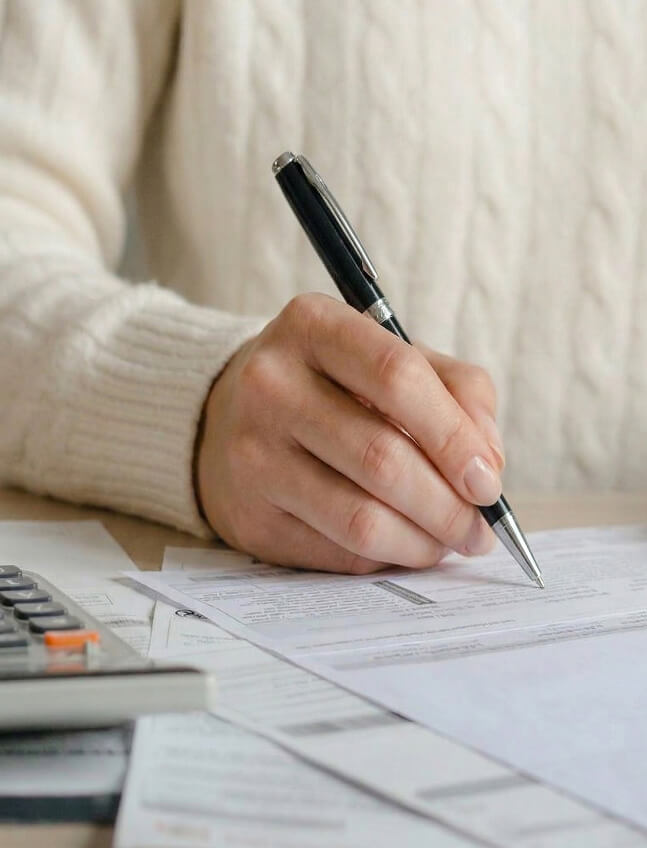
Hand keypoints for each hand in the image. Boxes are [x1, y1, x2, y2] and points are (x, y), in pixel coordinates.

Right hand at [196, 293, 503, 573]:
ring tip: (449, 540)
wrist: (231, 418)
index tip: (487, 481)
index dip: (454, 435)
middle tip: (480, 530)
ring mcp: (251, 454)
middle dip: (449, 506)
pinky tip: (402, 544)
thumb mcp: (389, 358)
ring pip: (361, 518)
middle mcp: (270, 385)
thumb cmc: (330, 386)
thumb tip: (487, 465)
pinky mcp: (248, 515)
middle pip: (382, 457)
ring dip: (424, 541)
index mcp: (311, 327)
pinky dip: (387, 556)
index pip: (397, 376)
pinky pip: (337, 551)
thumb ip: (456, 391)